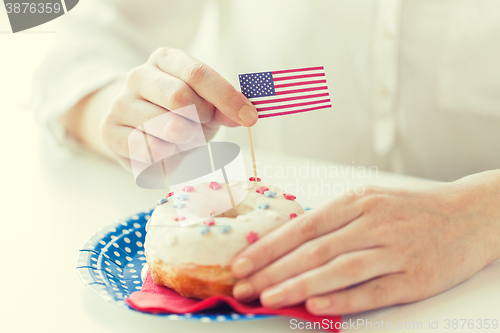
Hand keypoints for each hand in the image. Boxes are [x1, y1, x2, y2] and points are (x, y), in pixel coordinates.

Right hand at [100, 47, 257, 167]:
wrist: (144, 133)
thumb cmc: (183, 116)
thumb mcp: (209, 107)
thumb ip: (225, 108)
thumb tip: (246, 115)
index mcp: (166, 59)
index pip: (198, 74)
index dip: (227, 98)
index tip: (250, 118)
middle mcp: (139, 75)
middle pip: (180, 97)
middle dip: (201, 119)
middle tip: (202, 127)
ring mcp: (120, 102)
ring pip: (165, 126)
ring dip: (186, 141)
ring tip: (183, 140)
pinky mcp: (109, 130)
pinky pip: (147, 148)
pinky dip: (166, 156)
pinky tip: (167, 151)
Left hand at [230, 171, 499, 314]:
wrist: (468, 215)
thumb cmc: (411, 209)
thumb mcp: (371, 200)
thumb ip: (333, 219)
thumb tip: (289, 241)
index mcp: (358, 201)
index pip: (304, 226)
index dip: (270, 246)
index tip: (242, 261)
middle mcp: (374, 223)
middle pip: (314, 250)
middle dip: (273, 269)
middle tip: (243, 285)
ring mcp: (395, 251)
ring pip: (339, 270)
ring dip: (299, 285)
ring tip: (268, 296)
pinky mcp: (414, 278)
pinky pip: (373, 290)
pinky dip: (343, 299)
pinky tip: (315, 305)